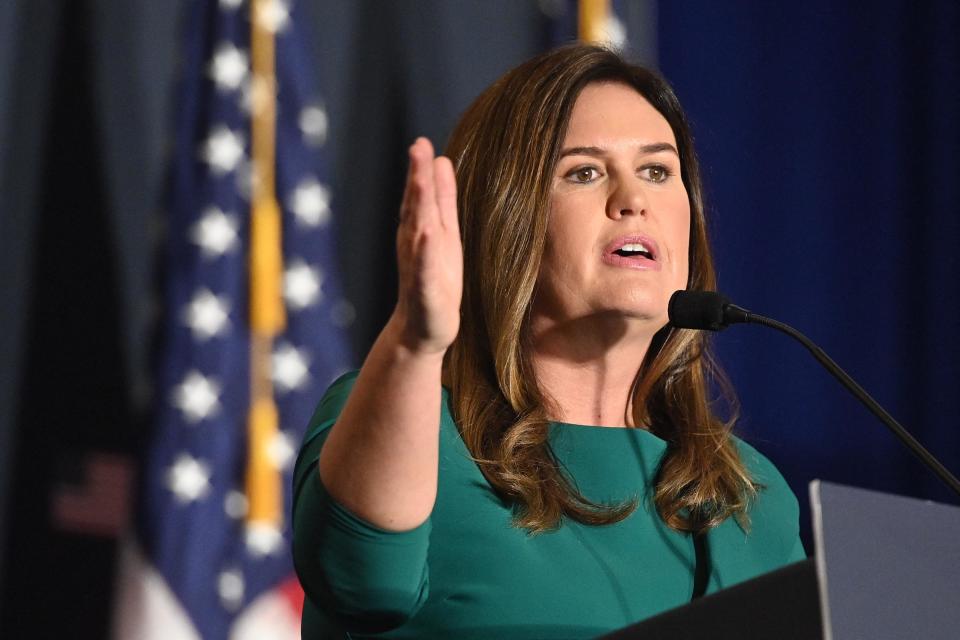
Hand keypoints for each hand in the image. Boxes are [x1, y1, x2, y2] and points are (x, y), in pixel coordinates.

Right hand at [391, 137, 462, 355]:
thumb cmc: (436, 278)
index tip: (422, 143)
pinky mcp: (424, 291)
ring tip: (420, 182)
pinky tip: (427, 235)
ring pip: (418, 231)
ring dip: (418, 207)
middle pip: (416, 206)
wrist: (424, 329)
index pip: (420, 194)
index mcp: (421, 228)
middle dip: (417, 177)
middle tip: (417, 147)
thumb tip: (442, 159)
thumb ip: (442, 198)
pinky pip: (424, 268)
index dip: (420, 169)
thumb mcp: (443, 231)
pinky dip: (425, 252)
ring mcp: (418, 266)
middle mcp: (415, 243)